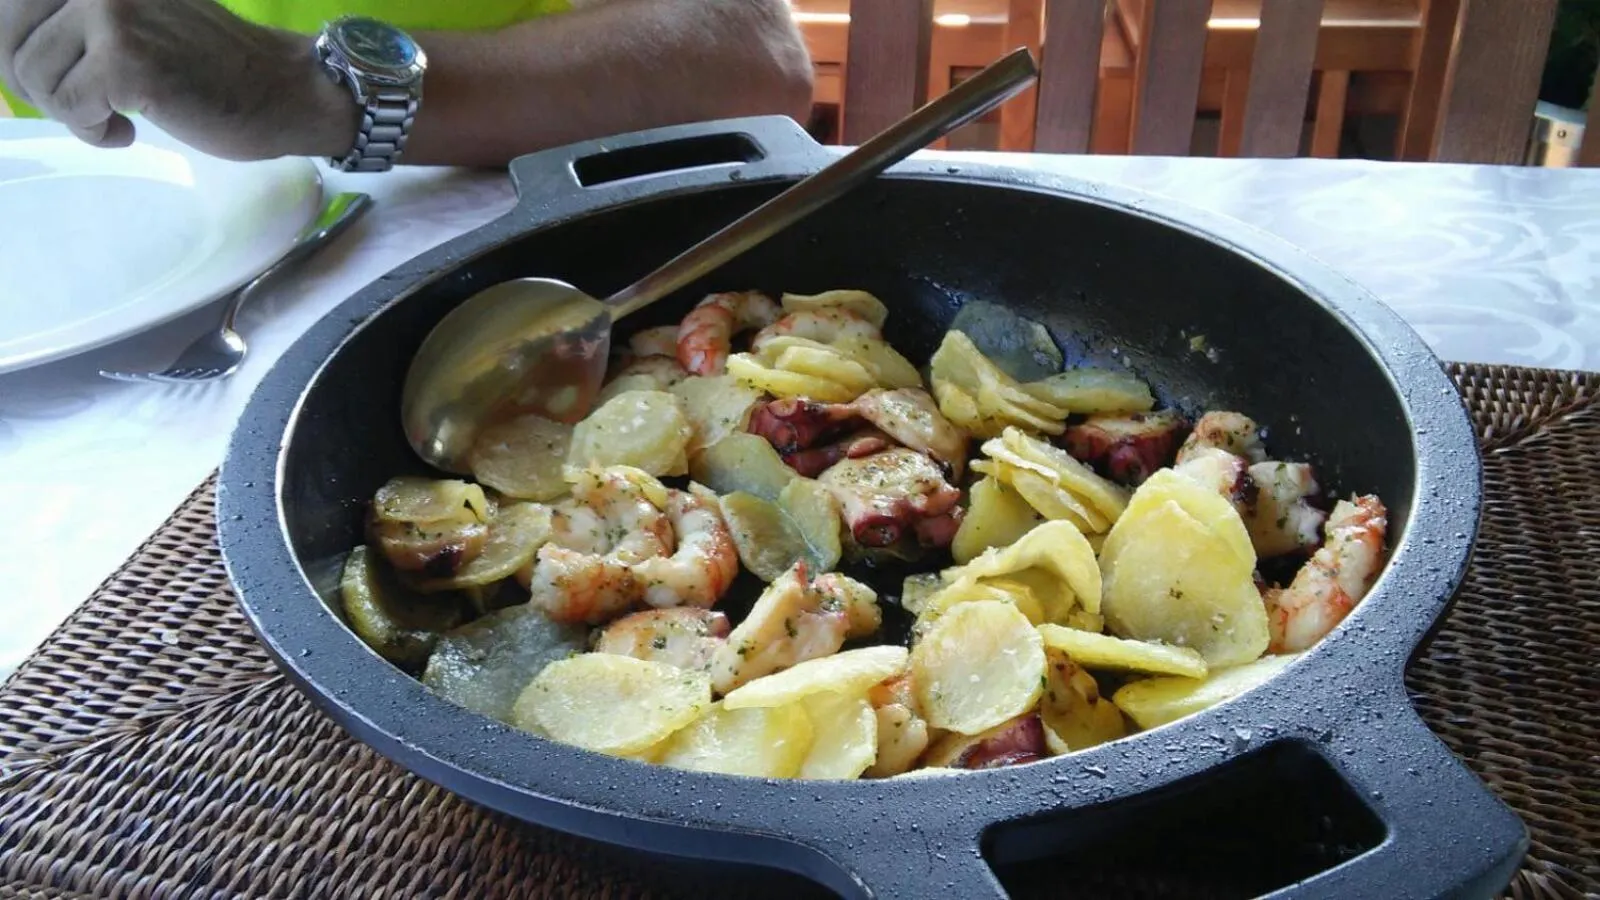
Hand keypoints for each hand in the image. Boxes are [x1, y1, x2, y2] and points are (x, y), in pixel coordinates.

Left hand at [0, 0, 356, 159]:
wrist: (281, 90)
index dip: (12, 53)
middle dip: (36, 86)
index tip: (45, 82)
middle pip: (12, 42)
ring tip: (112, 117)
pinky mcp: (125, 61)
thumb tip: (7, 56)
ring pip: (34, 76)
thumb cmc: (209, 67)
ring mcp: (110, 14)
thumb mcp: (131, 22)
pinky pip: (69, 107)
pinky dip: (92, 130)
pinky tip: (127, 131)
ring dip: (68, 111)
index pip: (11, 7)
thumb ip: (73, 22)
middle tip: (81, 107)